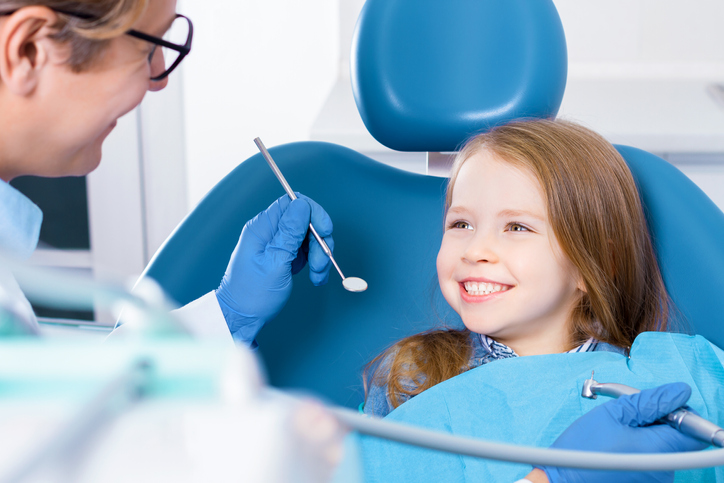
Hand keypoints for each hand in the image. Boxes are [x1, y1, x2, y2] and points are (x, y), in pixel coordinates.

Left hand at [216, 194, 332, 344]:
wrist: (241, 318)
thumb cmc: (251, 295)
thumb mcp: (275, 263)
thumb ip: (290, 233)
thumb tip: (302, 205)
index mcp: (262, 228)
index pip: (293, 203)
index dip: (313, 213)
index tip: (325, 232)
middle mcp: (269, 232)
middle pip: (305, 221)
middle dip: (319, 241)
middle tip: (320, 264)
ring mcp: (278, 244)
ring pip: (310, 237)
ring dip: (320, 255)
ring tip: (317, 275)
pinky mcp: (285, 256)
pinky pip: (307, 251)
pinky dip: (315, 263)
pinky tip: (316, 277)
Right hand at [538, 382, 707, 482]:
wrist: (562, 479)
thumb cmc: (583, 448)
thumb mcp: (612, 413)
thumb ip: (649, 401)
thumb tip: (678, 392)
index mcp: (658, 449)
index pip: (694, 430)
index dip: (679, 413)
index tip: (658, 407)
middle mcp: (664, 470)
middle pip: (680, 440)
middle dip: (660, 423)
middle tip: (631, 418)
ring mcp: (656, 480)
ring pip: (666, 450)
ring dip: (649, 437)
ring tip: (620, 434)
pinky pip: (655, 463)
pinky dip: (642, 452)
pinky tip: (620, 448)